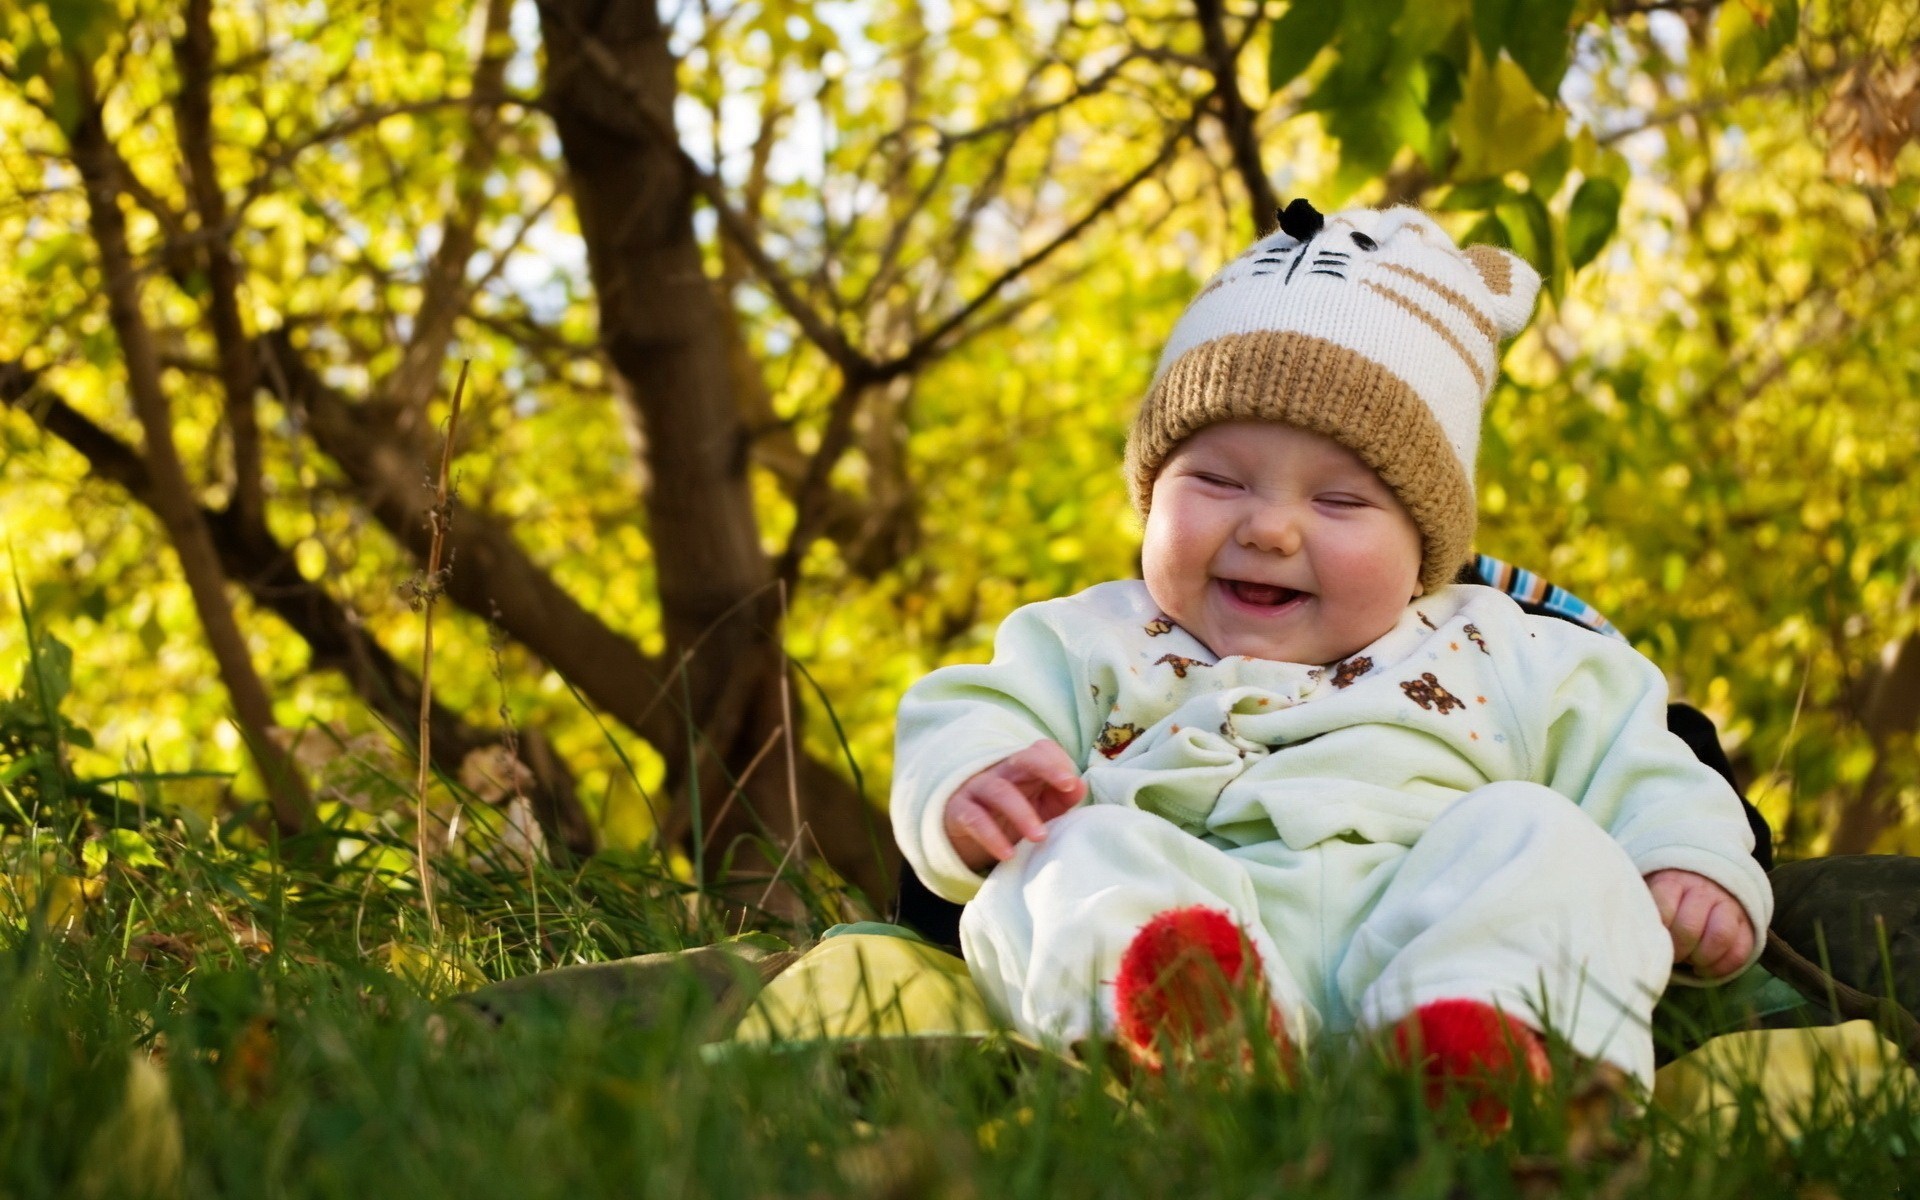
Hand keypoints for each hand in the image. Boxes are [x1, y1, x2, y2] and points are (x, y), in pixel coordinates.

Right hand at [943, 740, 1087, 870]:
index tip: (1073, 783)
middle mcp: (1000, 772)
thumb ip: (1062, 797)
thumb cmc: (1010, 818)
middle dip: (1047, 767)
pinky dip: (992, 837)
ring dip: (1022, 813)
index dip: (1058, 762)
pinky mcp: (958, 810)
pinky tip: (1008, 854)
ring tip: (1041, 837)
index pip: (1041, 750)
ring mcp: (977, 788)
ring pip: (999, 791)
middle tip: (1068, 786)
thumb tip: (1080, 786)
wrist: (966, 837)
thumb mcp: (1041, 808)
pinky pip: (974, 819)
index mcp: (1024, 769)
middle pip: (1022, 758)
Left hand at [1645, 869, 1755, 978]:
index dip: (1659, 932)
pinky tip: (1705, 969)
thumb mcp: (1649, 891)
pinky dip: (1722, 967)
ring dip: (1702, 959)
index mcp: (1672, 881)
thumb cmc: (1666, 894)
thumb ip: (1642, 910)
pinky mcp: (1747, 922)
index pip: (1664, 909)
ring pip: (1720, 937)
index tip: (1653, 942)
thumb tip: (1629, 941)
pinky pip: (1741, 950)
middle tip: (1672, 956)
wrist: (1704, 876)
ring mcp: (1728, 905)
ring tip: (1691, 962)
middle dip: (1678, 951)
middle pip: (1690, 928)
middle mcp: (1703, 890)